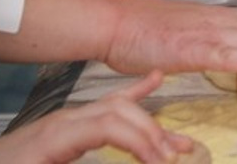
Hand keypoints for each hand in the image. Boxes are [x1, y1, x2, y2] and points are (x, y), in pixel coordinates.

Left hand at [0, 70, 195, 162]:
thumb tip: (113, 160)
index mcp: (55, 137)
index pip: (109, 124)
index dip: (139, 139)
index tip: (161, 162)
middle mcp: (66, 121)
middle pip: (120, 113)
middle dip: (152, 134)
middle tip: (177, 158)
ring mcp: (69, 119)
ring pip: (119, 109)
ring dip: (152, 124)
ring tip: (182, 144)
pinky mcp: (69, 125)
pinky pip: (108, 104)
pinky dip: (136, 92)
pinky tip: (156, 81)